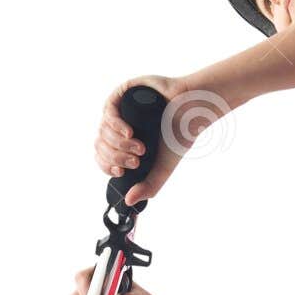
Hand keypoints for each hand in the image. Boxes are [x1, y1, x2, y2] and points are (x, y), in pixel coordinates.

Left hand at [94, 74, 229, 204]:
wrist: (193, 112)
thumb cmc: (180, 136)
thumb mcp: (162, 169)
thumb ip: (148, 187)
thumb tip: (128, 201)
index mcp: (124, 143)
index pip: (103, 157)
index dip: (108, 166)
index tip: (121, 171)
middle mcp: (120, 126)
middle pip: (101, 145)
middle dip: (117, 156)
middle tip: (137, 160)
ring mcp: (121, 109)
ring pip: (103, 130)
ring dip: (119, 143)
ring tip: (140, 147)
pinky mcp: (124, 92)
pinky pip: (108, 110)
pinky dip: (115, 124)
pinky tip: (129, 132)